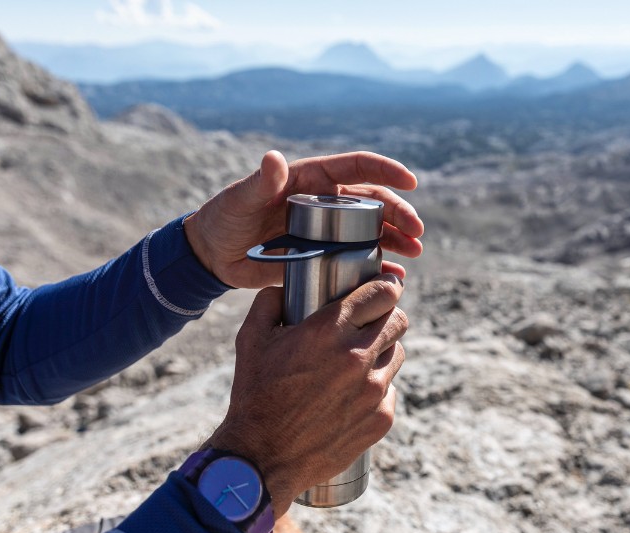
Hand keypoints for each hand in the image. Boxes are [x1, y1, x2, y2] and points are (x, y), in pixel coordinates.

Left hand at [184, 151, 423, 287]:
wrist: (213, 255)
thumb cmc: (225, 216)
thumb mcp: (241, 197)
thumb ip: (261, 181)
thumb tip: (275, 158)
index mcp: (312, 179)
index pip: (357, 167)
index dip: (386, 170)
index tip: (410, 181)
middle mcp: (327, 203)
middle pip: (374, 202)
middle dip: (400, 214)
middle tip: (416, 231)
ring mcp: (328, 231)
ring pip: (373, 231)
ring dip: (398, 239)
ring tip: (415, 252)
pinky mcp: (324, 257)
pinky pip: (359, 260)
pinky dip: (379, 267)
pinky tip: (395, 277)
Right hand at [203, 274, 407, 516]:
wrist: (262, 458)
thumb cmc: (255, 395)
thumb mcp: (251, 339)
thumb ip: (269, 302)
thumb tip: (285, 287)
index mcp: (328, 330)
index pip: (383, 293)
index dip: (387, 287)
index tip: (385, 289)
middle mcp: (357, 356)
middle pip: (398, 320)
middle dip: (386, 317)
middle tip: (370, 324)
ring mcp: (373, 389)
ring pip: (397, 354)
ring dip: (382, 352)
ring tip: (358, 362)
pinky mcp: (381, 418)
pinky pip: (391, 390)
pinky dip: (377, 388)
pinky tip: (353, 395)